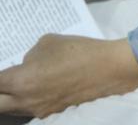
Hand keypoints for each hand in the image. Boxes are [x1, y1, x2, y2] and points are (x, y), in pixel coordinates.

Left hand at [0, 35, 137, 116]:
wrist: (111, 68)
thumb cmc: (79, 50)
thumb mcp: (49, 42)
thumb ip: (30, 55)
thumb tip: (28, 64)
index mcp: (20, 81)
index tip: (2, 70)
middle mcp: (25, 101)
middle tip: (4, 81)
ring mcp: (40, 109)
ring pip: (12, 109)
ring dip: (10, 98)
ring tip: (20, 82)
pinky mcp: (54, 111)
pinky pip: (31, 108)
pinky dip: (29, 98)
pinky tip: (41, 84)